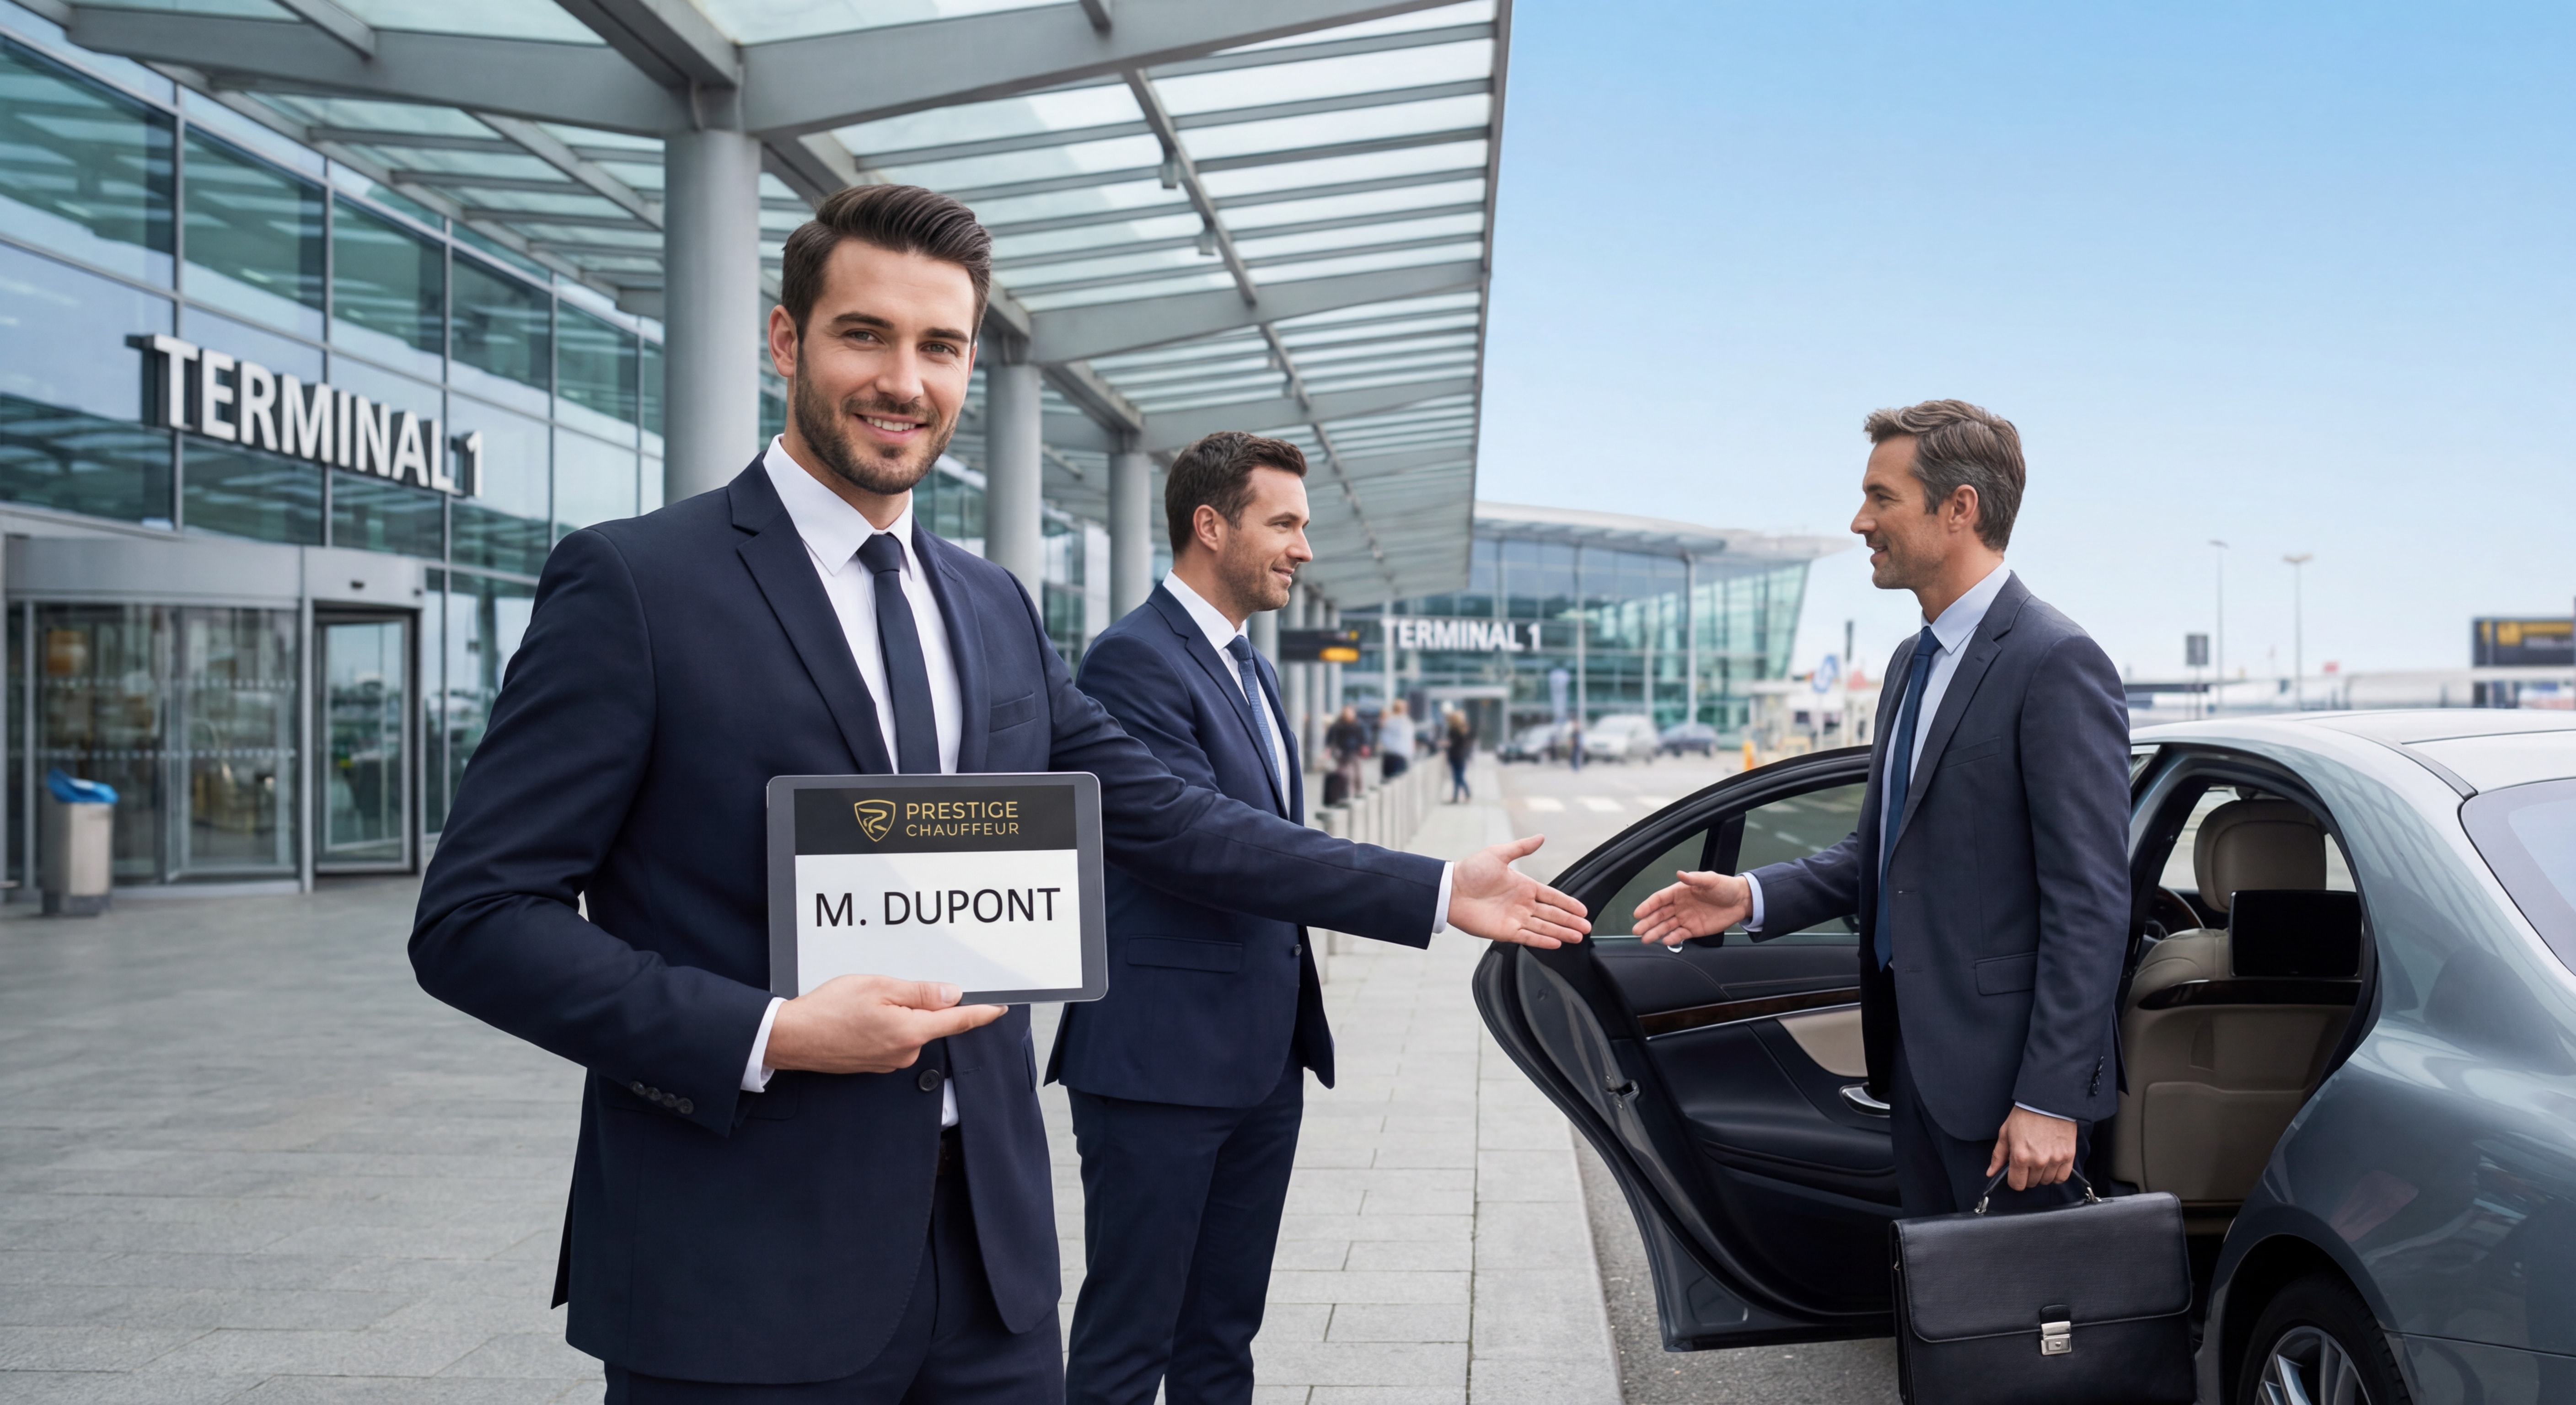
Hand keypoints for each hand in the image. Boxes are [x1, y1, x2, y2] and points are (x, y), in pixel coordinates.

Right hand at [763, 975, 1004, 1075]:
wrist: (793, 1038)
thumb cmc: (828, 1011)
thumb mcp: (878, 987)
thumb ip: (920, 992)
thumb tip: (951, 994)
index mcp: (910, 1032)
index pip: (958, 1022)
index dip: (982, 1013)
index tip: (999, 1008)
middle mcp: (904, 1052)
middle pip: (930, 1022)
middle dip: (917, 1003)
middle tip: (884, 990)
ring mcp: (890, 1061)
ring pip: (910, 1030)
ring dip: (897, 1014)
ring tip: (864, 1005)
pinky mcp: (877, 1064)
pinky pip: (893, 1039)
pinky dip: (884, 1025)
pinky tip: (860, 1018)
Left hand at [1446, 836, 1590, 947]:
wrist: (1450, 890)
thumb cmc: (1470, 870)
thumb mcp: (1498, 854)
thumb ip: (1521, 848)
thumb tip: (1541, 837)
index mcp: (1523, 886)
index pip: (1552, 896)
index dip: (1568, 903)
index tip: (1583, 910)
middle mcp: (1522, 903)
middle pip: (1552, 914)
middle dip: (1570, 921)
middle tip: (1587, 927)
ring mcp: (1514, 918)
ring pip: (1544, 927)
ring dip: (1561, 932)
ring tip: (1577, 937)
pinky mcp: (1504, 931)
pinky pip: (1527, 937)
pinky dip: (1542, 941)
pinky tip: (1556, 943)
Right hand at [1632, 870, 1751, 946]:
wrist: (1741, 901)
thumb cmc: (1725, 887)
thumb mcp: (1710, 880)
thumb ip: (1694, 878)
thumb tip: (1680, 874)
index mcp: (1680, 891)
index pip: (1659, 899)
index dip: (1647, 906)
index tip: (1638, 913)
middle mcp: (1680, 905)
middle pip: (1659, 914)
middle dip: (1647, 922)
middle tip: (1637, 929)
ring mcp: (1686, 918)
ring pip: (1666, 926)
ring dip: (1655, 932)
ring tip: (1645, 938)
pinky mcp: (1694, 929)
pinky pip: (1680, 935)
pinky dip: (1672, 938)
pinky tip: (1665, 941)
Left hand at [1986, 1106, 2077, 1191]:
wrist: (2048, 1102)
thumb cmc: (2025, 1115)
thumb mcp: (2006, 1132)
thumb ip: (1998, 1156)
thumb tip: (1991, 1173)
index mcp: (2020, 1156)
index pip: (2017, 1184)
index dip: (2014, 1180)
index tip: (2016, 1173)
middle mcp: (2038, 1161)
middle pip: (2032, 1183)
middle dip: (2027, 1175)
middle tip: (2028, 1161)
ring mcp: (2055, 1159)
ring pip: (2047, 1181)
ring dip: (2042, 1174)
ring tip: (2040, 1159)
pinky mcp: (2068, 1156)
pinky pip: (2062, 1177)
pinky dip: (2056, 1174)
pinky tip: (2051, 1164)